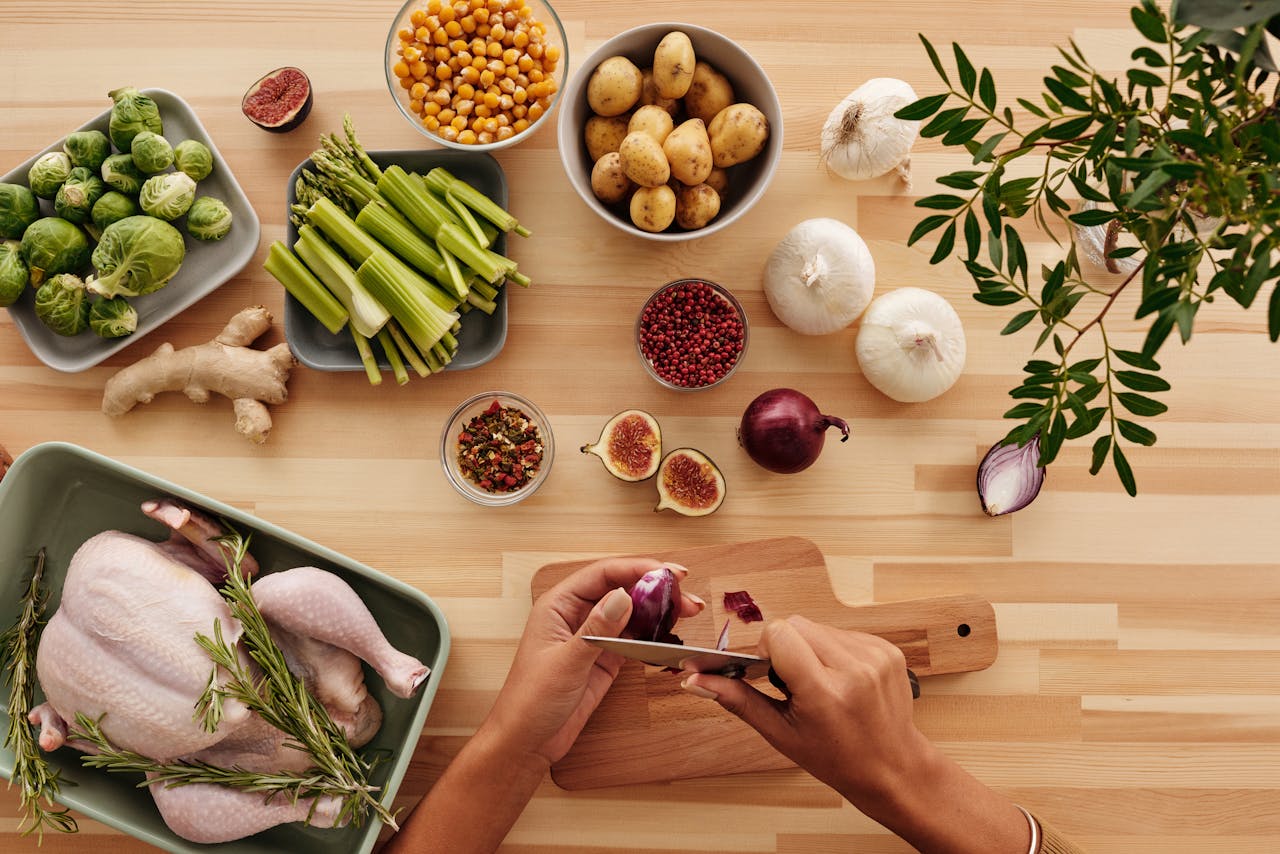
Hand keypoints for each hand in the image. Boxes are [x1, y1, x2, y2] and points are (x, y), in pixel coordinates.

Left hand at [482, 557, 703, 767]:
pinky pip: (632, 637)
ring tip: (688, 611)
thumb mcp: (565, 663)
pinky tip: (670, 633)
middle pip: (621, 589)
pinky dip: (652, 634)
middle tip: (687, 595)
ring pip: (630, 612)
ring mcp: (592, 636)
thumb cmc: (530, 701)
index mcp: (558, 605)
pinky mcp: (604, 658)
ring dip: (658, 610)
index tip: (668, 572)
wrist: (527, 742)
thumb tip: (624, 596)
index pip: (603, 574)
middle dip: (655, 588)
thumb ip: (596, 629)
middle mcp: (576, 615)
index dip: (638, 568)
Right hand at [682, 618, 1032, 853]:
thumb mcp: (780, 734)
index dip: (768, 651)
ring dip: (809, 648)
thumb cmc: (835, 758)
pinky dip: (832, 650)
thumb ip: (736, 699)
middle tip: (795, 684)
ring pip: (818, 626)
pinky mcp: (887, 649)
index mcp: (824, 692)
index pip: (780, 633)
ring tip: (820, 684)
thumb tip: (693, 680)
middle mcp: (853, 668)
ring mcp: (875, 656)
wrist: (892, 767)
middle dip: (787, 648)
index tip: (774, 676)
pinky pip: (842, 632)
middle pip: (796, 624)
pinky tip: (839, 680)